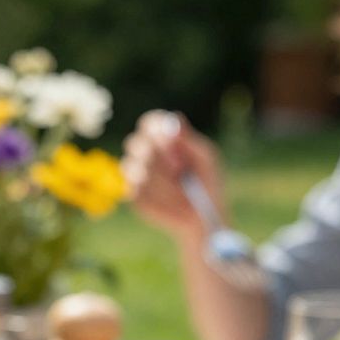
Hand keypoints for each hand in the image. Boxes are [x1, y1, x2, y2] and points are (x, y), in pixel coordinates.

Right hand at [122, 111, 225, 241]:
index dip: (157, 131)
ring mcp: (137, 174)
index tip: (172, 142)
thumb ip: (189, 140)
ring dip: (157, 179)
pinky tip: (169, 203)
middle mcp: (146, 153)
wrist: (203, 218)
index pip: (149, 123)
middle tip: (179, 170)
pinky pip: (133, 189)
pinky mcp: (134, 195)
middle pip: (134, 143)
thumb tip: (174, 121)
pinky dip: (152, 195)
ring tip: (179, 191)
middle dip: (157, 157)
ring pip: (131, 166)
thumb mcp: (205, 159)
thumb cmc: (207, 184)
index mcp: (163, 138)